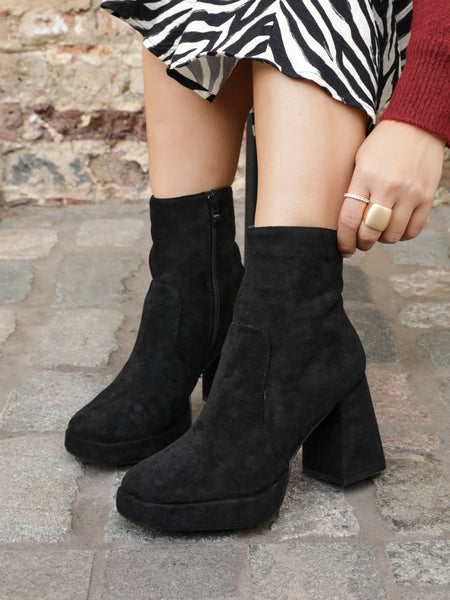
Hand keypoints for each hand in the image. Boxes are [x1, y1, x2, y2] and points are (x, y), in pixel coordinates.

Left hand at [337, 120, 445, 256]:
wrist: (417, 124)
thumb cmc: (382, 143)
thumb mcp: (359, 161)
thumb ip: (353, 190)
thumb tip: (346, 223)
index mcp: (365, 176)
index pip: (349, 220)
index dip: (344, 240)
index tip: (343, 248)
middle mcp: (388, 187)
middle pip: (370, 232)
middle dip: (362, 243)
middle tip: (360, 243)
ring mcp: (409, 193)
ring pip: (392, 235)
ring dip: (382, 240)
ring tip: (379, 232)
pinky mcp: (426, 196)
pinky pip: (413, 230)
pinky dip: (402, 235)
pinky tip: (396, 227)